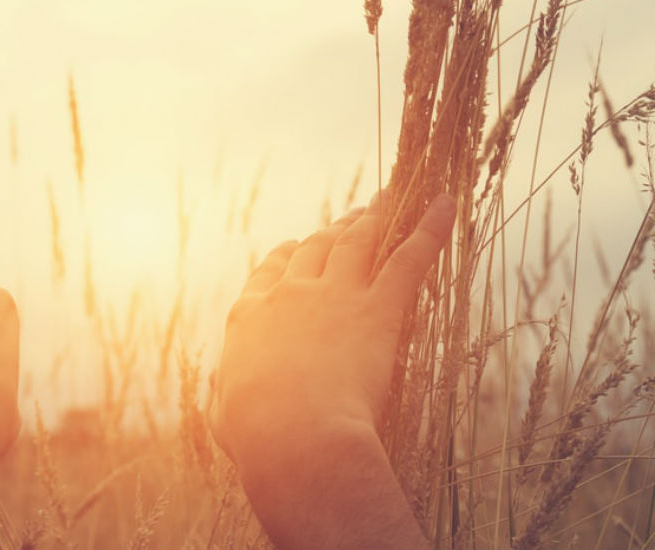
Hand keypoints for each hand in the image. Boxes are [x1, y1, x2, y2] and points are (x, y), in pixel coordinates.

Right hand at [209, 193, 455, 476]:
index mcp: (248, 317)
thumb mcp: (224, 416)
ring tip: (389, 198)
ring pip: (357, 242)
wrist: (294, 434)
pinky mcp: (377, 309)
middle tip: (354, 216)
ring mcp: (333, 296)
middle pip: (315, 247)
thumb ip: (226, 399)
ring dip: (375, 216)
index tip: (297, 245)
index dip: (287, 254)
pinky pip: (408, 259)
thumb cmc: (256, 436)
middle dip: (335, 228)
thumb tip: (225, 407)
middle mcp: (289, 295)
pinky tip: (445, 204)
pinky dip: (431, 228)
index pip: (269, 271)